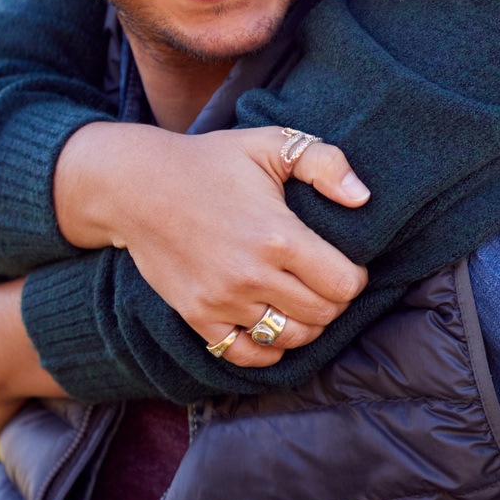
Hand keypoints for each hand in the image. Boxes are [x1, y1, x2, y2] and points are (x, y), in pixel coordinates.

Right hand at [54, 123, 371, 367]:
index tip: (350, 263)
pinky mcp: (197, 317)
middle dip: (336, 301)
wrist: (136, 186)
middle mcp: (251, 275)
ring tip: (305, 301)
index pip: (343, 283)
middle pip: (323, 315)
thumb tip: (363, 197)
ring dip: (308, 326)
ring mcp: (222, 301)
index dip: (357, 276)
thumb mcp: (271, 144)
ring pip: (290, 338)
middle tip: (329, 282)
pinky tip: (274, 325)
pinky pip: (244, 355)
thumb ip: (325, 163)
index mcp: (278, 236)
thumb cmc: (211, 161)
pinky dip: (268, 349)